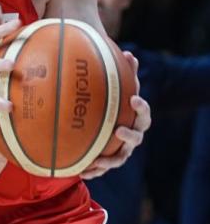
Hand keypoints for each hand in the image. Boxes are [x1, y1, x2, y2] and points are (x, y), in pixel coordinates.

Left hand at [81, 51, 150, 178]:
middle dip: (129, 134)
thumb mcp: (112, 85)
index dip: (141, 107)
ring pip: (120, 158)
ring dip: (110, 160)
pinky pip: (102, 169)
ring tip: (98, 160)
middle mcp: (132, 134)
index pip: (143, 112)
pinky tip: (81, 172)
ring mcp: (122, 150)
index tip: (133, 99)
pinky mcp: (109, 161)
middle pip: (137, 137)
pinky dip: (94, 171)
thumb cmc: (111, 101)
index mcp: (134, 117)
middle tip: (119, 129)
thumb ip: (119, 71)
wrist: (105, 124)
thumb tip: (127, 51)